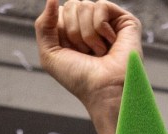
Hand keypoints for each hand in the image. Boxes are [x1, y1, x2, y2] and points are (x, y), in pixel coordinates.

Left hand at [35, 2, 141, 123]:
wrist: (103, 90)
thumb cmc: (78, 77)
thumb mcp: (49, 53)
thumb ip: (43, 24)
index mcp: (72, 31)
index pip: (59, 12)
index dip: (61, 32)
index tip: (71, 53)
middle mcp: (90, 24)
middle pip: (71, 5)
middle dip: (73, 32)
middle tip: (85, 53)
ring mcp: (107, 22)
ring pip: (85, 5)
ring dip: (88, 34)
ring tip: (98, 52)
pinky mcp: (124, 20)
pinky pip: (101, 5)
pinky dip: (101, 27)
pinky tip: (110, 42)